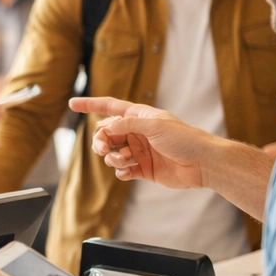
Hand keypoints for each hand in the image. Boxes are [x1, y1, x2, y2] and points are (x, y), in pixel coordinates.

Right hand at [70, 96, 217, 190]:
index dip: (91, 104)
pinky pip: (122, 171)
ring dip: (112, 158)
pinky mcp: (143, 169)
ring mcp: (139, 151)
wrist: (203, 163)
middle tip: (103, 148)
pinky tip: (128, 171)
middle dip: (101, 141)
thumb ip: (126, 124)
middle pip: (106, 134)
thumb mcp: (154, 126)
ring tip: (123, 161)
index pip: (110, 107)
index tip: (72, 103)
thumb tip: (105, 127)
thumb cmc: (184, 139)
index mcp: (140, 117)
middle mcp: (137, 133)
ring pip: (112, 153)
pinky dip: (121, 172)